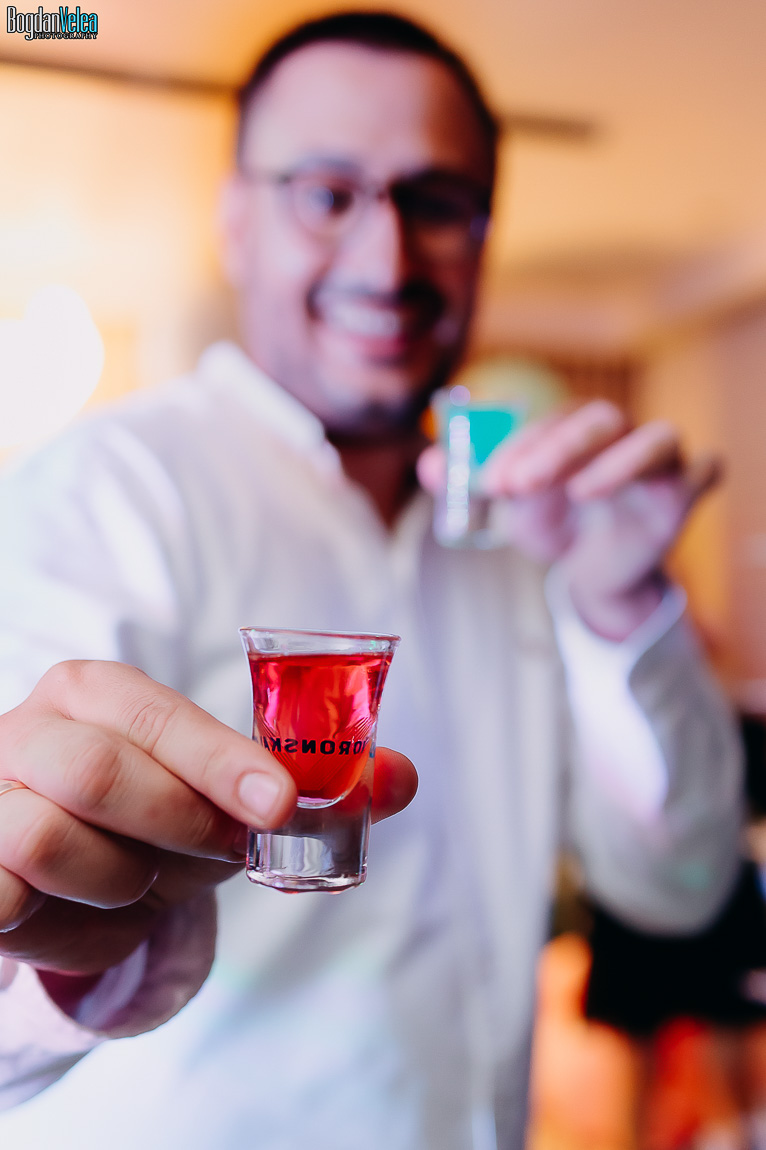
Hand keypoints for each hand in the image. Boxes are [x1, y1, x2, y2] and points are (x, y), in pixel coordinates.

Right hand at [0, 662, 416, 978]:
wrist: (54, 865)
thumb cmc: (146, 817)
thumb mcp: (221, 796)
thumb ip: (308, 786)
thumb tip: (404, 779)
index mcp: (91, 691)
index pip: (155, 712)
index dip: (219, 760)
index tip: (279, 804)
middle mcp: (28, 730)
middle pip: (101, 774)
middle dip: (178, 826)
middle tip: (217, 853)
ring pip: (53, 843)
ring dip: (123, 887)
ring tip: (140, 885)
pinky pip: (11, 908)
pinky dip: (72, 932)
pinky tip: (91, 918)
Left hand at [418, 401, 719, 639]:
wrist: (589, 571)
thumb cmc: (552, 522)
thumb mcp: (507, 507)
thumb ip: (466, 484)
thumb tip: (427, 465)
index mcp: (571, 428)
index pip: (548, 423)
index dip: (517, 449)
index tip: (487, 484)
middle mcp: (616, 436)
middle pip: (600, 419)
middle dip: (557, 448)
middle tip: (518, 485)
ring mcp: (655, 463)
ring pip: (656, 439)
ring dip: (622, 460)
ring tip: (583, 492)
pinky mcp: (683, 494)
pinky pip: (705, 472)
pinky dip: (697, 474)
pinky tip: (675, 494)